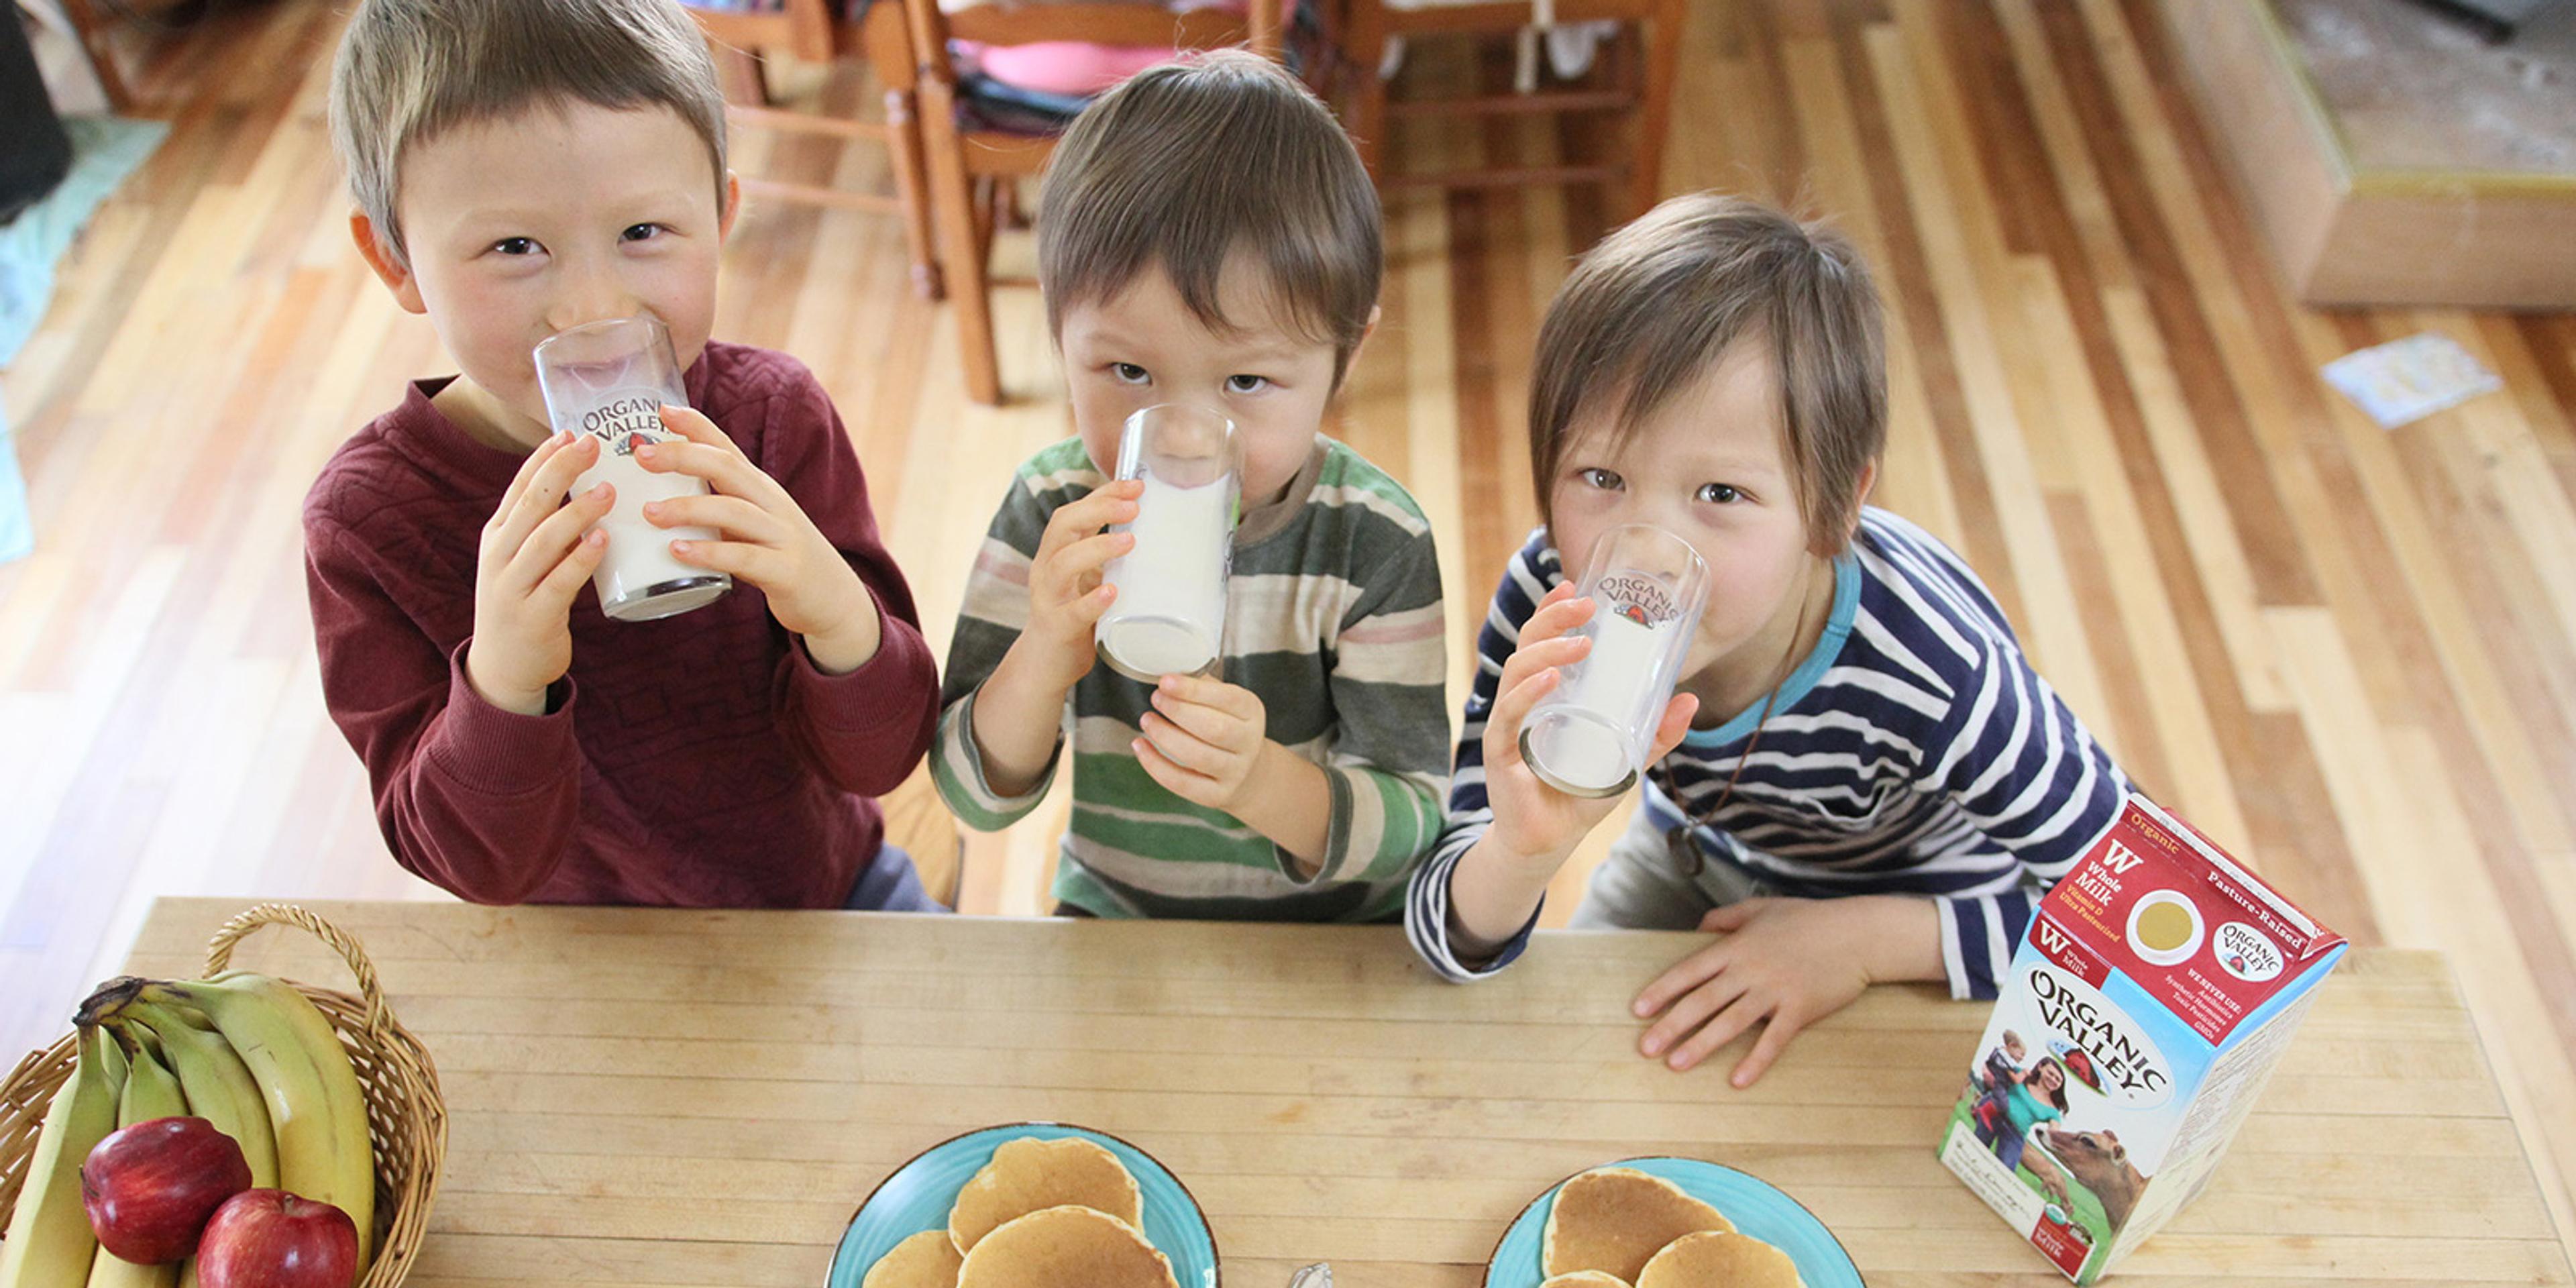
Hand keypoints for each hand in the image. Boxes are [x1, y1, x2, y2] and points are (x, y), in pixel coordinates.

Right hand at [466, 431, 612, 714]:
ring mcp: (512, 587)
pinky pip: (559, 582)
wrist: (503, 667)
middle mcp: (499, 556)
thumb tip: (589, 487)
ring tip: (608, 489)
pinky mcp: (533, 616)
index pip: (519, 488)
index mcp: (497, 536)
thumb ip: (547, 529)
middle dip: (560, 471)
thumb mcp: (524, 561)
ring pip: (544, 540)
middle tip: (592, 444)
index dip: (543, 459)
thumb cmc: (525, 602)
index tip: (570, 432)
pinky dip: (581, 558)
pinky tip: (603, 540)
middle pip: (530, 505)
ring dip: (577, 511)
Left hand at [635, 406, 878, 670]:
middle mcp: (772, 504)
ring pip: (733, 511)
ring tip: (649, 513)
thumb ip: (715, 508)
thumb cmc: (778, 558)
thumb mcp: (751, 524)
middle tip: (641, 455)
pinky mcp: (785, 572)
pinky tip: (678, 552)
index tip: (661, 410)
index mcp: (760, 489)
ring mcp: (781, 537)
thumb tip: (653, 497)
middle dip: (683, 456)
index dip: (696, 426)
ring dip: (688, 508)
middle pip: (728, 467)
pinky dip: (708, 554)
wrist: (834, 599)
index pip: (727, 447)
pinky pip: (743, 559)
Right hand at [1006, 479, 1142, 695]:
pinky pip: (1072, 612)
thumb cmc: (1073, 614)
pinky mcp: (1056, 628)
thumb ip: (1107, 556)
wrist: (1045, 663)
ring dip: (1097, 548)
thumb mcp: (1087, 577)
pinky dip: (1092, 600)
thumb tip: (1152, 530)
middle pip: (1063, 526)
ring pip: (1063, 563)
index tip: (1136, 484)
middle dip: (1099, 510)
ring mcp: (1048, 598)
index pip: (1074, 512)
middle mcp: (1046, 569)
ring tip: (1130, 541)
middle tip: (1135, 506)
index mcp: (1056, 552)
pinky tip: (1112, 592)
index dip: (1103, 495)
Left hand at [1134, 673, 1268, 811]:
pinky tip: (1139, 746)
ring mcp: (1235, 772)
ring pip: (1198, 757)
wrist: (1247, 773)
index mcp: (1252, 712)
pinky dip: (1156, 764)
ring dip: (1165, 736)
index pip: (1228, 699)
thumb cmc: (1227, 726)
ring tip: (1147, 719)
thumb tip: (1168, 673)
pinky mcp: (1217, 795)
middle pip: (1215, 729)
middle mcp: (1249, 743)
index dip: (1194, 690)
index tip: (1165, 681)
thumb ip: (1202, 687)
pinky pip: (1182, 782)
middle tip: (1155, 699)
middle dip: (1179, 712)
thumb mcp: (1225, 703)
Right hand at [1481, 585, 1698, 872]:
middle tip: (1586, 606)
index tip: (1572, 585)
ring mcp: (1508, 724)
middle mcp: (1522, 701)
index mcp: (1545, 694)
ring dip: (1547, 651)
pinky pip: (1509, 714)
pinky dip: (1527, 693)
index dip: (1551, 610)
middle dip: (1552, 619)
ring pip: (1517, 672)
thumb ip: (1655, 733)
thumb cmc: (1578, 794)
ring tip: (1579, 644)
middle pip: (1527, 645)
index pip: (1540, 641)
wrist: (1549, 842)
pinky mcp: (1501, 751)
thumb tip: (1690, 699)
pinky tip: (1551, 679)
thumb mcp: (1626, 759)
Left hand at [1631, 895, 1934, 1087]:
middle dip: (1672, 1025)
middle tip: (1646, 1048)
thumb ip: (1726, 917)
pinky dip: (1755, 1061)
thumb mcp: (1761, 908)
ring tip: (1676, 1065)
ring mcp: (1774, 991)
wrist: (1858, 934)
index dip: (1662, 990)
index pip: (1690, 970)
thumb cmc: (1808, 919)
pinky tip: (1737, 1080)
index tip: (1638, 1009)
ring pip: (1730, 1022)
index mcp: (1737, 946)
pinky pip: (1773, 1040)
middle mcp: (1749, 970)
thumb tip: (1698, 928)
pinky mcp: (1800, 1009)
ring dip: (1701, 1045)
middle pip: (1703, 1000)